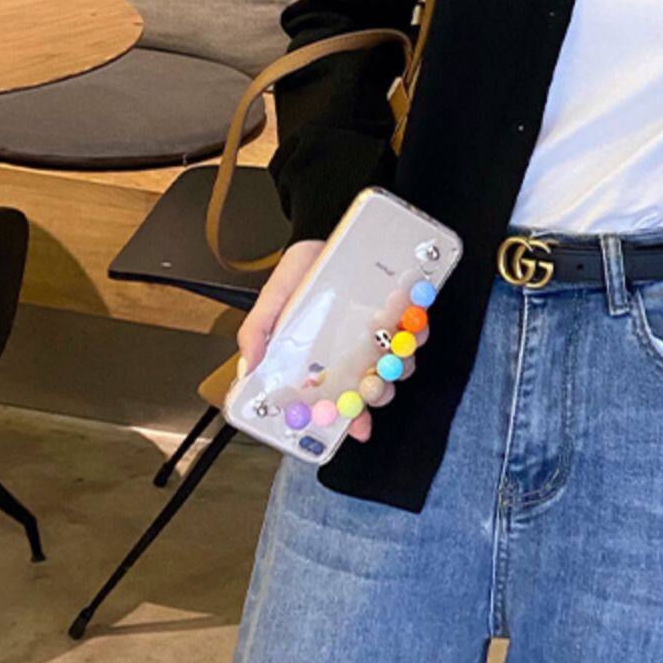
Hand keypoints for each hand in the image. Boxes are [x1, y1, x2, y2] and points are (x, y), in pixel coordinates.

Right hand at [235, 237, 418, 449]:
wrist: (325, 234)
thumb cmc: (299, 272)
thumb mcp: (272, 300)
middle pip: (374, 387)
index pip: (339, 400)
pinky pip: (415, 329)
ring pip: (398, 364)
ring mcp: (379, 334)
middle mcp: (355, 353)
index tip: (358, 428)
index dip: (350, 418)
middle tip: (376, 387)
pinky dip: (417, 332)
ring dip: (401, 365)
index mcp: (324, 362)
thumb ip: (257, 332)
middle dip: (379, 393)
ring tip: (393, 353)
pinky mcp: (399, 312)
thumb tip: (245, 371)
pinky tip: (412, 327)